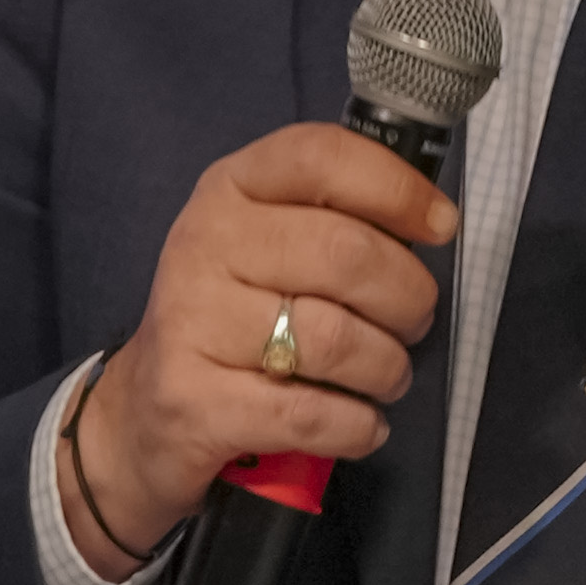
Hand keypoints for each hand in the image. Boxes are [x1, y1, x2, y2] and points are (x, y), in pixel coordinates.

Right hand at [64, 125, 455, 566]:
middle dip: (407, 298)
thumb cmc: (233, 322)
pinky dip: (358, 425)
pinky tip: (360, 424)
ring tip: (385, 378)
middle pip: (345, 254)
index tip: (440, 226)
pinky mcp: (195, 403)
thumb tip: (434, 221)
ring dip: (386, 369)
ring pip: (336, 340)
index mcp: (229, 191)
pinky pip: (312, 414)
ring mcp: (192, 323)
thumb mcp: (268, 247)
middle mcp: (203, 245)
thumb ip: (337, 220)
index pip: (321, 158)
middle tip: (412, 324)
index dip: (397, 189)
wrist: (145, 415)